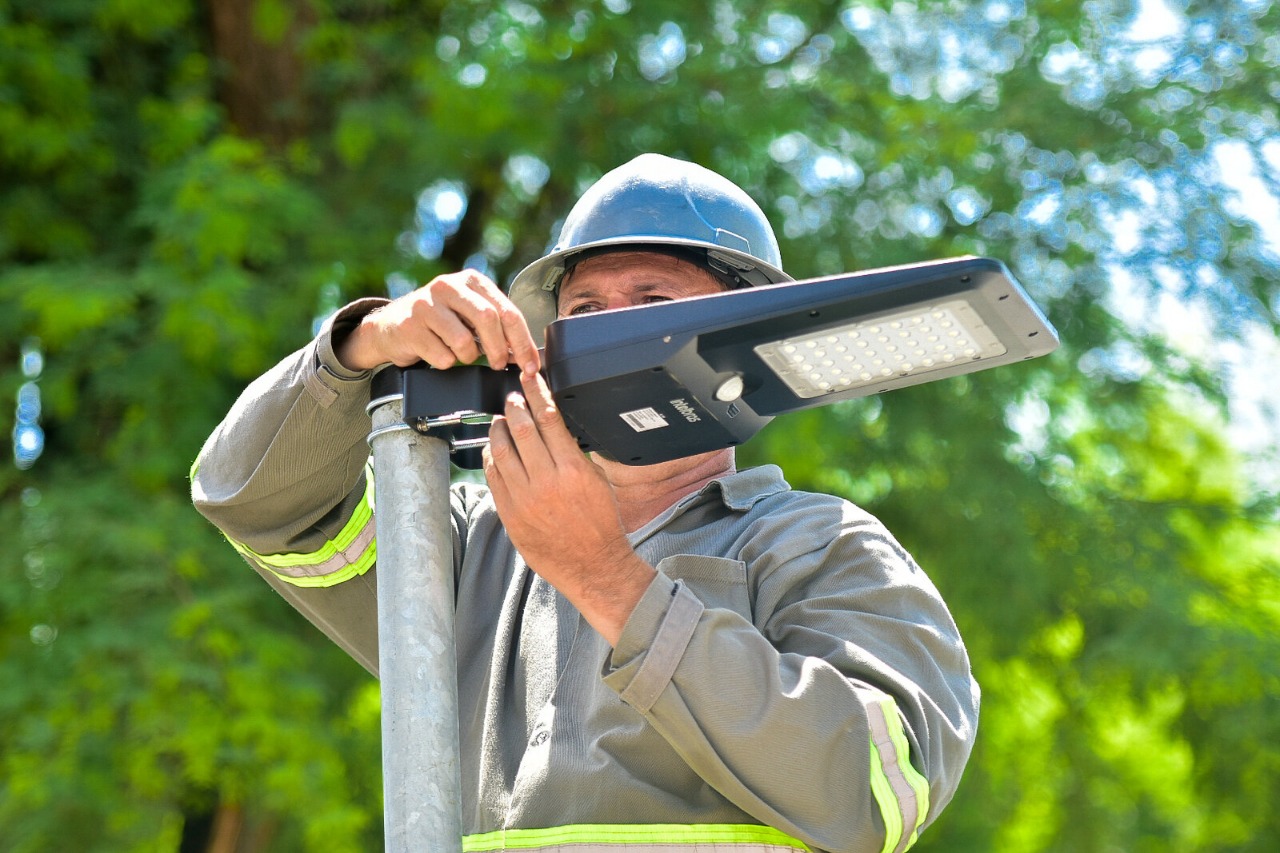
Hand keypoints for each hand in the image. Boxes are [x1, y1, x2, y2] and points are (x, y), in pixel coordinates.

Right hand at [336, 270, 539, 374]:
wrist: (390, 327)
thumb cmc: (438, 322)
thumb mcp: (468, 314)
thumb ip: (496, 326)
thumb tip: (525, 354)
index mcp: (471, 280)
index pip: (507, 311)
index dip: (523, 341)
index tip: (531, 365)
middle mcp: (448, 286)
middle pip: (488, 320)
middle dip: (500, 350)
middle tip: (500, 365)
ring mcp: (426, 305)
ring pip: (464, 342)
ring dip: (468, 357)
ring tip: (459, 354)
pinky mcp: (410, 326)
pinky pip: (442, 357)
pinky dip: (446, 363)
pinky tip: (437, 353)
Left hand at [483, 371, 655, 645]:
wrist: (594, 565)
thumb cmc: (601, 524)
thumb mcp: (597, 481)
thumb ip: (574, 454)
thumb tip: (553, 428)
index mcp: (573, 469)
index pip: (548, 418)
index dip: (536, 393)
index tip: (529, 377)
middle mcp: (546, 481)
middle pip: (521, 429)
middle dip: (514, 407)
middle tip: (512, 397)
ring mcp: (524, 499)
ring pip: (501, 451)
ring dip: (498, 430)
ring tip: (500, 421)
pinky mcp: (510, 515)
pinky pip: (493, 478)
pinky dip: (490, 459)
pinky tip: (493, 450)